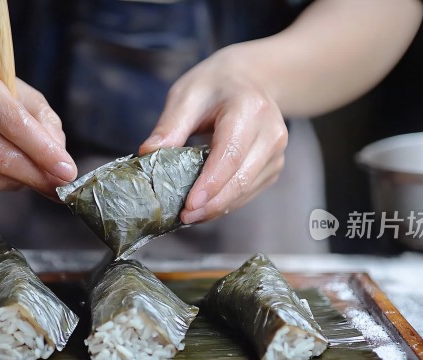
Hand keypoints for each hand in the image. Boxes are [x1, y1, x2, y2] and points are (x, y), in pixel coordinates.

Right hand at [0, 59, 76, 198]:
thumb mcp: (27, 98)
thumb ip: (48, 129)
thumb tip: (61, 170)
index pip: (15, 126)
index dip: (45, 154)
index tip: (68, 173)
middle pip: (0, 159)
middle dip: (35, 177)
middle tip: (56, 185)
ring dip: (14, 183)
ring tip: (24, 171)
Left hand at [139, 45, 287, 223]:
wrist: (249, 80)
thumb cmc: (214, 86)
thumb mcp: (186, 95)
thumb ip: (169, 125)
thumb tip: (146, 154)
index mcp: (250, 108)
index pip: (231, 153)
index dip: (211, 183)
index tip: (189, 205)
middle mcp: (271, 132)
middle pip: (241, 178)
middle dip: (212, 203)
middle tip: (183, 217)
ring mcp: (276, 152)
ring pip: (246, 190)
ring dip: (218, 207)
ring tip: (189, 215)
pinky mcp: (274, 166)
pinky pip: (250, 192)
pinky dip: (227, 202)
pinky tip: (205, 205)